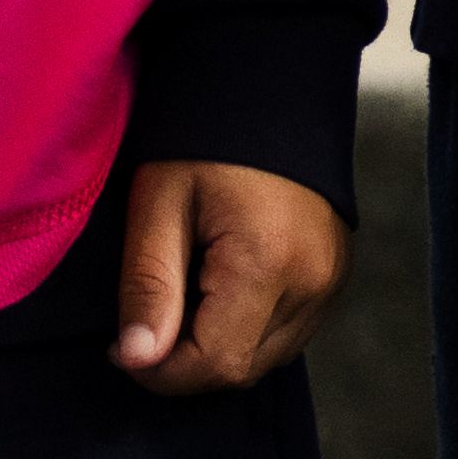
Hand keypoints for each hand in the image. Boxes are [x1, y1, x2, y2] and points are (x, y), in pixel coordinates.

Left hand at [111, 158, 348, 394]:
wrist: (266, 86)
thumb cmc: (204, 137)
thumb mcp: (158, 202)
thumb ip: (148, 285)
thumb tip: (138, 359)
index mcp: (269, 261)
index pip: (215, 364)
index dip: (160, 372)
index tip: (121, 347)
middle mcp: (314, 280)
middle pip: (242, 369)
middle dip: (186, 363)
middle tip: (146, 321)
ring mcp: (332, 279)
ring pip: (267, 359)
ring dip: (218, 349)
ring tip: (184, 299)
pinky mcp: (336, 274)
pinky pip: (289, 334)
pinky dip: (248, 332)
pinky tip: (219, 294)